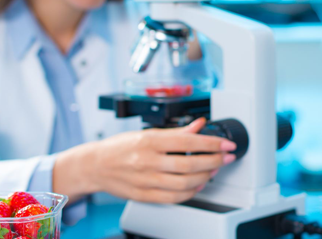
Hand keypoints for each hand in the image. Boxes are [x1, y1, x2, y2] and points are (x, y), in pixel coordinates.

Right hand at [54, 118, 236, 203]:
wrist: (95, 165)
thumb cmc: (118, 148)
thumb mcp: (146, 133)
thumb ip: (175, 132)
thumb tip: (198, 125)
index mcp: (149, 141)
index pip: (188, 141)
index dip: (212, 143)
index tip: (226, 144)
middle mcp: (147, 161)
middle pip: (190, 164)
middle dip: (215, 161)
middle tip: (226, 157)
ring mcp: (146, 180)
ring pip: (185, 183)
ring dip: (206, 177)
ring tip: (214, 170)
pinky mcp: (145, 195)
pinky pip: (174, 197)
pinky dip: (191, 192)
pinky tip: (198, 184)